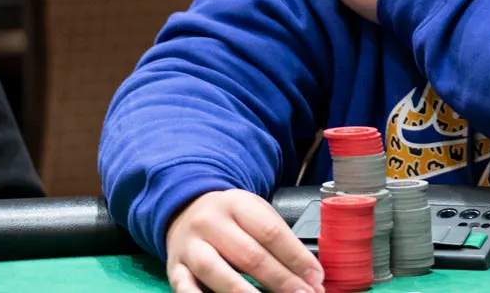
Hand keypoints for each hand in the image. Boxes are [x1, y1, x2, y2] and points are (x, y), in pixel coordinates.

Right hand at [165, 189, 324, 292]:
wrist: (186, 209)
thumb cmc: (230, 217)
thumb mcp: (254, 213)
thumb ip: (278, 238)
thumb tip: (309, 273)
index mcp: (237, 204)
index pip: (271, 231)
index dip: (296, 257)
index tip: (316, 277)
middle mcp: (211, 223)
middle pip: (249, 255)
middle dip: (281, 280)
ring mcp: (190, 247)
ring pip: (216, 272)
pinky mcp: (174, 268)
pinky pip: (184, 288)